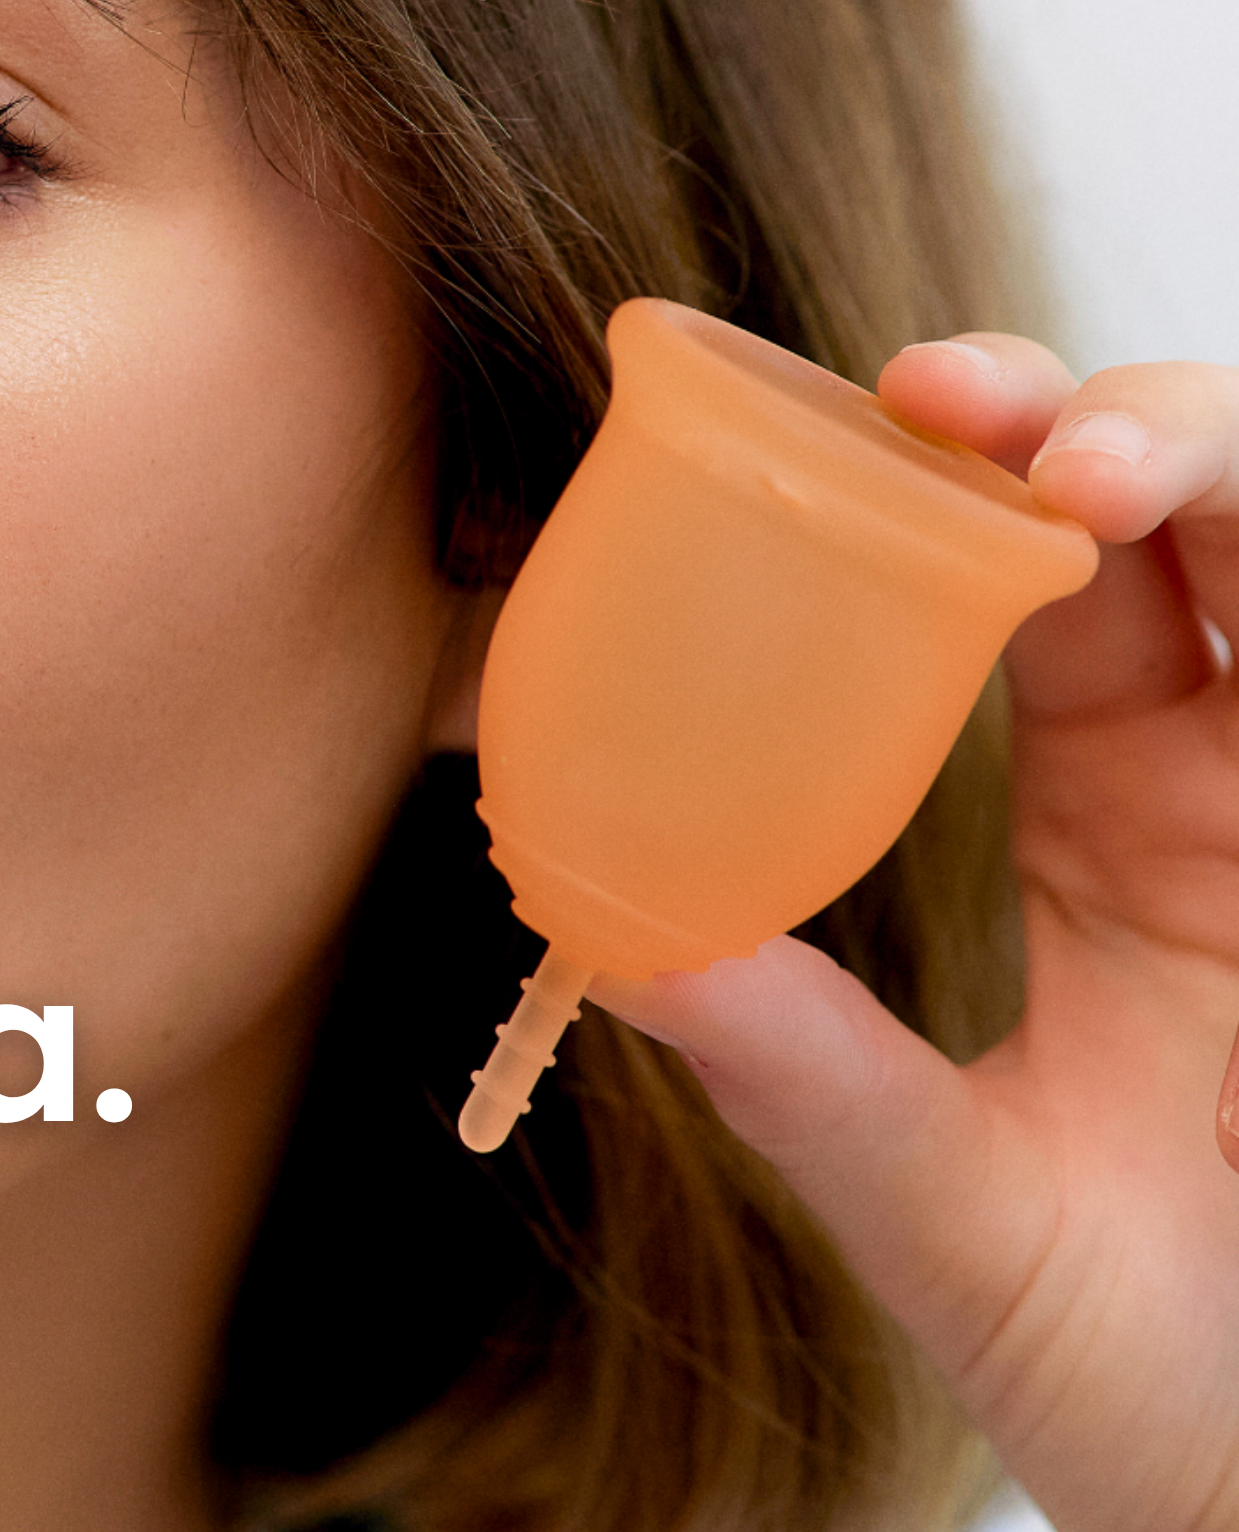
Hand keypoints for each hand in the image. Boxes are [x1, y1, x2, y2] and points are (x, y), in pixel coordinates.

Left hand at [588, 337, 1238, 1531]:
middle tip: (968, 416)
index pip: (1033, 582)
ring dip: (1210, 469)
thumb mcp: (949, 1212)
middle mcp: (1233, 784)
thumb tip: (607, 947)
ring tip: (1093, 482)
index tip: (862, 425)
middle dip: (1091, 421)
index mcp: (1112, 823)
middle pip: (1184, 516)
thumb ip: (809, 1082)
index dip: (959, 474)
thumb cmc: (1146, 1368)